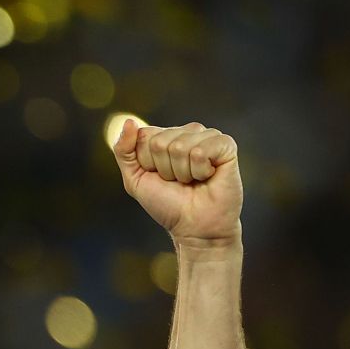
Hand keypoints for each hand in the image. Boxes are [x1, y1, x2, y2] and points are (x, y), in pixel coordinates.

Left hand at [114, 120, 241, 250]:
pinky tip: (208, 177)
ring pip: (180, 147)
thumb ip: (123, 151)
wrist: (195, 227)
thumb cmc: (167, 204)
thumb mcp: (135, 179)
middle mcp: (187, 132)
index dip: (147, 163)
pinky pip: (201, 152)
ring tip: (193, 181)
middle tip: (178, 182)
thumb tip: (129, 121)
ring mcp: (207, 136)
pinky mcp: (226, 145)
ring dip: (183, 173)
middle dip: (165, 170)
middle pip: (160, 142)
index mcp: (165, 136)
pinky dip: (200, 172)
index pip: (144, 136)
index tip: (159, 178)